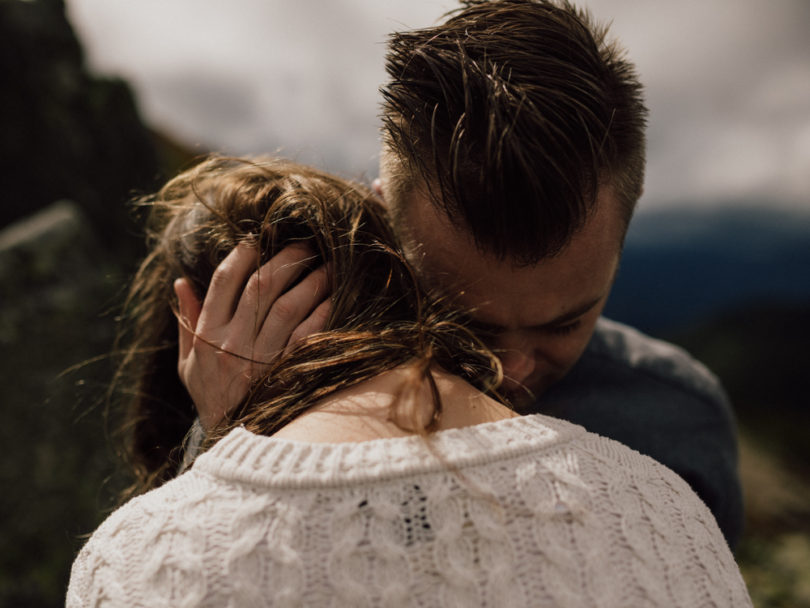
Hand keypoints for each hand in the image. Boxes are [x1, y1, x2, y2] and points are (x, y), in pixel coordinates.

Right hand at [174, 242, 331, 429]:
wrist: (235, 442)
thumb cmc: (212, 397)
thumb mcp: (189, 364)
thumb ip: (187, 322)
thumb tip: (180, 282)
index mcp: (208, 335)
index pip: (224, 282)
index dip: (243, 255)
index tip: (258, 240)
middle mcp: (233, 343)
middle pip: (261, 286)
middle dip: (285, 259)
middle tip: (305, 245)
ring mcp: (260, 358)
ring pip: (288, 305)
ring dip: (310, 281)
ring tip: (327, 265)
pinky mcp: (287, 373)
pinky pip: (308, 335)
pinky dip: (322, 314)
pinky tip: (333, 299)